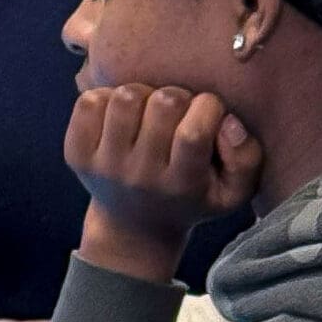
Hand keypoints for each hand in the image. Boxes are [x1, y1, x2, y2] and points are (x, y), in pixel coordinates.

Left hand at [65, 84, 262, 281]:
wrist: (134, 227)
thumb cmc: (192, 199)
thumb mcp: (232, 192)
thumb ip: (246, 158)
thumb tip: (228, 122)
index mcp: (181, 186)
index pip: (194, 132)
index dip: (208, 107)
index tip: (209, 110)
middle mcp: (139, 177)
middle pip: (161, 106)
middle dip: (177, 96)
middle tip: (178, 110)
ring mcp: (104, 165)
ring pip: (125, 98)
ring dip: (143, 93)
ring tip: (149, 109)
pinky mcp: (75, 154)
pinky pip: (89, 101)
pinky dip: (108, 96)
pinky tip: (122, 114)